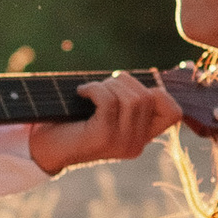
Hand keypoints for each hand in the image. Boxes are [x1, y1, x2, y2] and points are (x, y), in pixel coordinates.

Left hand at [29, 69, 181, 177]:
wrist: (43, 146)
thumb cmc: (72, 120)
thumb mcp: (108, 108)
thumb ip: (129, 96)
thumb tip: (164, 71)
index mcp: (141, 137)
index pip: (174, 113)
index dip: (160, 92)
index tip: (134, 86)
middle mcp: (136, 144)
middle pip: (148, 97)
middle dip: (124, 81)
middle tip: (102, 85)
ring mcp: (121, 143)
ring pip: (132, 98)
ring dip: (109, 85)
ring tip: (90, 91)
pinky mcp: (103, 138)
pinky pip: (109, 100)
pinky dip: (94, 89)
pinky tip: (81, 93)